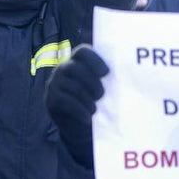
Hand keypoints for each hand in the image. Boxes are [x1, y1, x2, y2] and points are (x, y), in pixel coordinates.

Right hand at [45, 44, 109, 165]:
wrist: (80, 127)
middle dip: (92, 83)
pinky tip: (88, 118)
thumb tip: (128, 78)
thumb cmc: (96, 103)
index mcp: (77, 61)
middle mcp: (63, 68)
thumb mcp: (103, 89)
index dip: (94, 60)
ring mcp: (54, 83)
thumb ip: (109, 80)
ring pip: (73, 87)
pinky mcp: (50, 99)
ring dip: (88, 100)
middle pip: (76, 68)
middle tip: (102, 96)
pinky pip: (66, 101)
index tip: (106, 73)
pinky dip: (80, 110)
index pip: (83, 51)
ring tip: (95, 110)